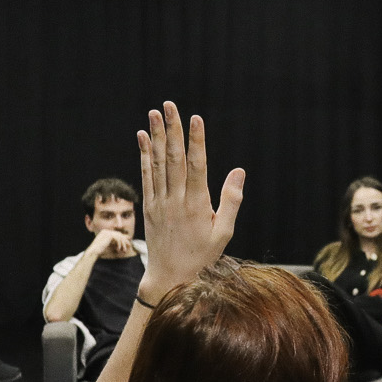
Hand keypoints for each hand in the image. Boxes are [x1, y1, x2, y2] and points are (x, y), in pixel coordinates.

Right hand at [94, 229, 136, 259]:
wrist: (94, 252)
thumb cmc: (100, 250)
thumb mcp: (110, 245)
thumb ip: (115, 242)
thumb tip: (122, 241)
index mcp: (104, 232)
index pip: (116, 234)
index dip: (123, 239)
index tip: (127, 244)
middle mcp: (105, 231)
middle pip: (119, 235)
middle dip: (125, 241)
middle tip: (129, 246)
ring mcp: (106, 232)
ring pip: (119, 237)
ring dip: (123, 244)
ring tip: (124, 250)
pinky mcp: (108, 235)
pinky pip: (118, 239)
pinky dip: (119, 244)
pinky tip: (118, 249)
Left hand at [136, 102, 243, 301]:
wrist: (170, 276)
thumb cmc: (203, 255)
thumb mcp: (224, 233)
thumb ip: (231, 201)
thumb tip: (238, 171)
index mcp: (196, 205)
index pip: (196, 166)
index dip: (196, 140)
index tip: (195, 118)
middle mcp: (175, 200)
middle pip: (174, 158)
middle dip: (172, 130)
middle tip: (169, 105)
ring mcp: (159, 202)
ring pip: (157, 163)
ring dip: (156, 136)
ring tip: (154, 113)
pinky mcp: (148, 206)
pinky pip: (146, 175)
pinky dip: (144, 155)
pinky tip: (143, 138)